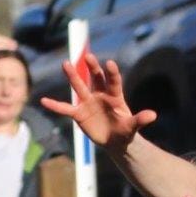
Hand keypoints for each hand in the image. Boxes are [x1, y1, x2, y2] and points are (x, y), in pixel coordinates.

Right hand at [41, 52, 156, 151]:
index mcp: (115, 96)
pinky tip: (43, 101)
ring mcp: (88, 102)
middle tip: (87, 56)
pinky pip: (65, 109)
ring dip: (73, 76)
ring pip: (79, 87)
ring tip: (65, 64)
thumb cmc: (125, 131)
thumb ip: (140, 120)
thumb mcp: (133, 127)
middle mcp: (100, 95)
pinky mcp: (79, 113)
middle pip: (96, 78)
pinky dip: (55, 105)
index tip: (110, 64)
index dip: (112, 73)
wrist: (115, 140)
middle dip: (92, 68)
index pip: (114, 82)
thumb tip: (152, 115)